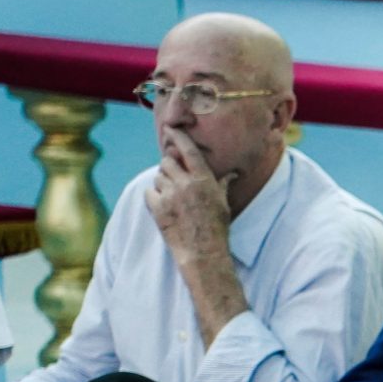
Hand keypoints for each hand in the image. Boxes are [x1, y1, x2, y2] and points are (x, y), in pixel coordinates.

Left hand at [146, 129, 232, 257]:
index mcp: (203, 179)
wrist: (203, 252)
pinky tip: (164, 207)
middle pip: (167, 161)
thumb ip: (222, 184)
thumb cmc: (217, 228)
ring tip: (173, 198)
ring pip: (158, 177)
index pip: (187, 149)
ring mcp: (170, 195)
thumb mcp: (223, 203)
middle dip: (169, 167)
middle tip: (174, 179)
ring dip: (162, 183)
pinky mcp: (157, 207)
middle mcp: (185, 183)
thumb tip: (233, 174)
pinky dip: (154, 197)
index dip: (177, 136)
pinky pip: (149, 192)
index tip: (169, 129)